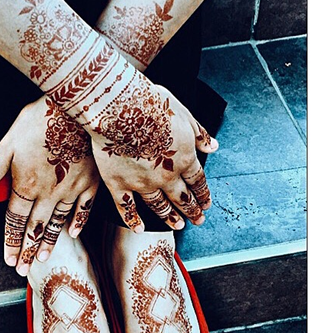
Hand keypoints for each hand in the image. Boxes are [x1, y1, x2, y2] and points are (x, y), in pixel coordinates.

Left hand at [0, 96, 98, 274]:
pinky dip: (78, 222)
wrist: (75, 110)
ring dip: (49, 242)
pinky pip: (83, 208)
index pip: (15, 221)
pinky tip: (73, 234)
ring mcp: (71, 189)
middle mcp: (49, 193)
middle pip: (35, 228)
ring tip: (43, 258)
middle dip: (27, 250)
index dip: (10, 242)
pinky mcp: (89, 182)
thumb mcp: (6, 144)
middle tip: (23, 269)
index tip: (9, 259)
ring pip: (58, 222)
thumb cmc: (38, 122)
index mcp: (26, 185)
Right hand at [88, 75, 217, 230]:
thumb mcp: (183, 114)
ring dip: (169, 216)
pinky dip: (132, 219)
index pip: (197, 180)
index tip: (206, 203)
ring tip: (177, 225)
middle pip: (182, 197)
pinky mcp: (118, 184)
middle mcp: (166, 175)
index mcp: (183, 158)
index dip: (203, 193)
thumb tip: (213, 146)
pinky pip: (126, 208)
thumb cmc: (151, 104)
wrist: (121, 109)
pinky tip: (138, 228)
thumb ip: (198, 133)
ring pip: (158, 205)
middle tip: (198, 220)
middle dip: (192, 209)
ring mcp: (141, 183)